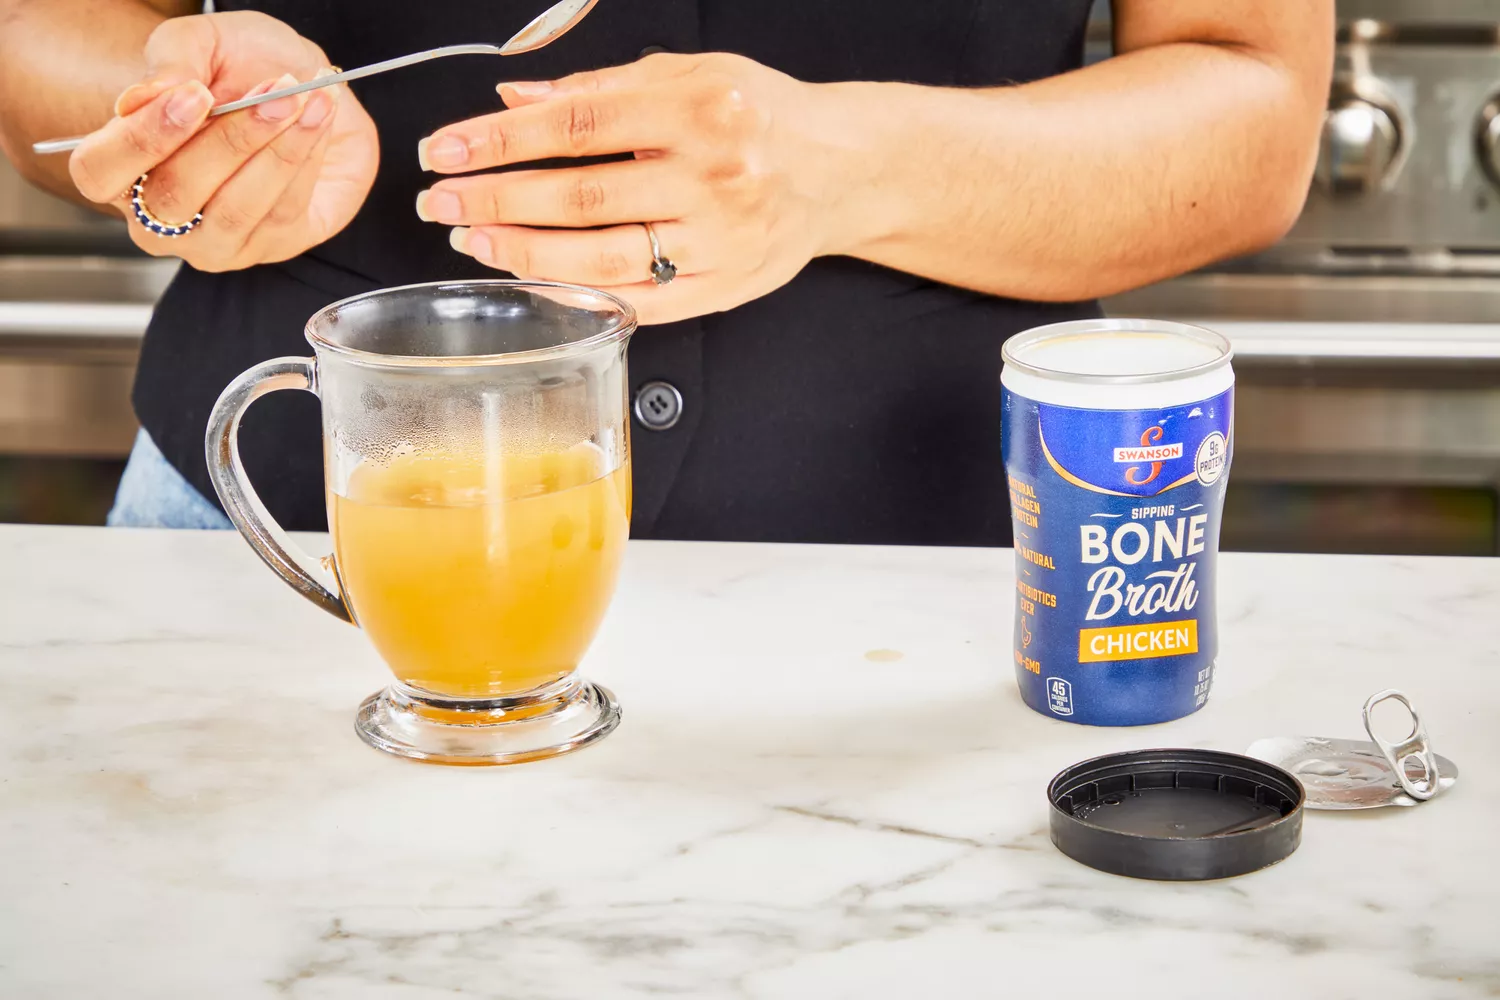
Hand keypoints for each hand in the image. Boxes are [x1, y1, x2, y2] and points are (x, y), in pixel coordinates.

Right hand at [68, 11, 377, 271]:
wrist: (302, 88)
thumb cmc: (237, 68)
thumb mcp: (202, 42)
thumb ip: (172, 60)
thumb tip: (146, 96)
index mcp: (119, 169)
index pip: (100, 172)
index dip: (142, 138)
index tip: (195, 95)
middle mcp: (159, 218)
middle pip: (176, 193)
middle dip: (231, 139)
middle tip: (276, 91)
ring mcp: (214, 242)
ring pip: (236, 209)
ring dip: (279, 151)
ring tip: (307, 100)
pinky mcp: (271, 247)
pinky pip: (285, 212)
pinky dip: (306, 161)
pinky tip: (319, 121)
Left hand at [416, 53, 853, 324]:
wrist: (841, 169)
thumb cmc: (762, 118)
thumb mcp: (689, 75)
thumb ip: (600, 88)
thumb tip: (514, 98)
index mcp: (699, 110)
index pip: (576, 125)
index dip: (500, 140)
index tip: (447, 149)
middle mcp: (713, 177)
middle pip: (581, 196)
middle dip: (497, 200)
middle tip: (440, 202)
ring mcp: (719, 240)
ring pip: (604, 256)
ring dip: (525, 252)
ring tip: (474, 241)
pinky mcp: (724, 288)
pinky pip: (639, 302)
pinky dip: (580, 294)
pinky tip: (535, 282)